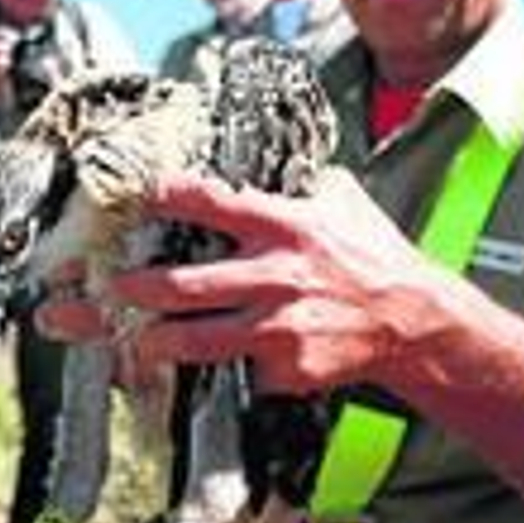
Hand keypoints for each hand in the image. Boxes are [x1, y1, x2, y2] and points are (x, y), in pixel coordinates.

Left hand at [109, 168, 451, 395]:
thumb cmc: (373, 255)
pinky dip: (224, 369)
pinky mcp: (287, 368)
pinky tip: (198, 374)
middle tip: (110, 289)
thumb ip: (295, 180)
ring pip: (200, 339)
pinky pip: (241, 370)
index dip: (167, 196)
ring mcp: (279, 327)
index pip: (213, 202)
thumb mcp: (340, 200)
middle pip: (187, 285)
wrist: (413, 320)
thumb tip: (260, 148)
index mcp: (284, 225)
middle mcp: (276, 275)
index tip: (134, 196)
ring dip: (157, 343)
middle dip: (138, 290)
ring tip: (133, 341)